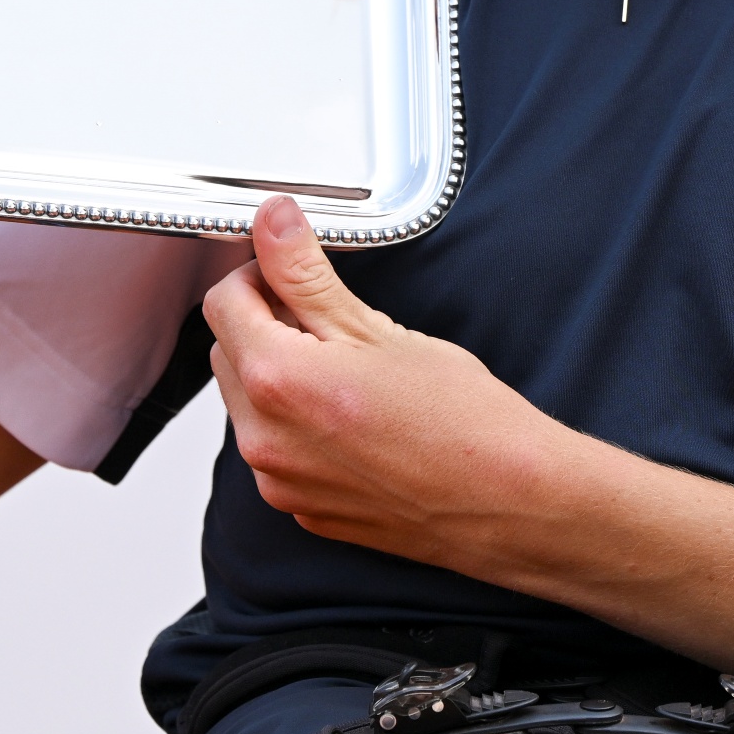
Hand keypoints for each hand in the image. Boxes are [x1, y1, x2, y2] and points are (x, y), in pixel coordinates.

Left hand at [204, 196, 572, 571]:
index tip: (290, 272)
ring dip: (279, 377)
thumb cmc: (464, 421)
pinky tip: (355, 416)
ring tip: (350, 372)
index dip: (256, 275)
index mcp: (278, 382)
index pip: (222, 304)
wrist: (511, 503)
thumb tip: (273, 223)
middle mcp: (265, 441)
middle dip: (264, 325)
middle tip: (329, 319)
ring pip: (249, 405)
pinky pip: (277, 452)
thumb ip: (307, 275)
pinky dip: (299, 426)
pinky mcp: (304, 510)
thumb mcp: (380, 329)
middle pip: (228, 354)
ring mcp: (281, 484)